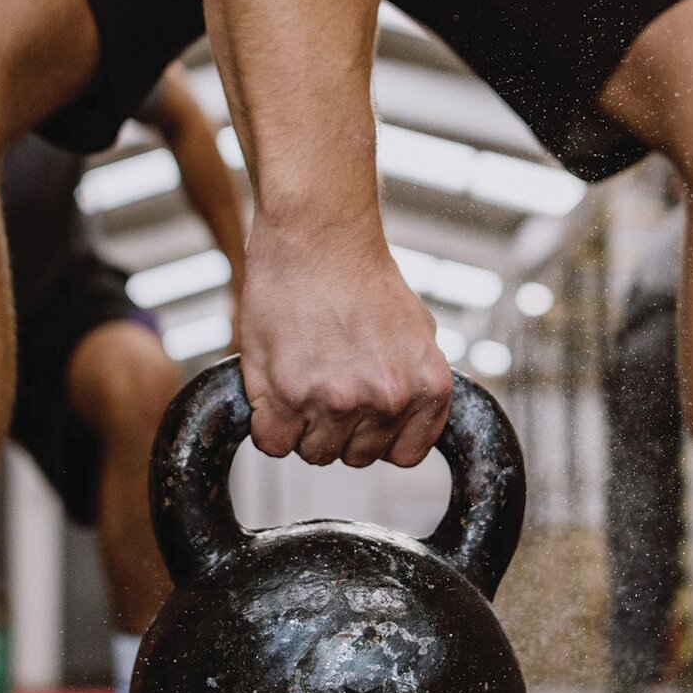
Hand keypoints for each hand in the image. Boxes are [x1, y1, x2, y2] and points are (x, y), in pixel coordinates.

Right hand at [234, 235, 450, 467]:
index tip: (361, 418)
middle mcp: (387, 399)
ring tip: (299, 378)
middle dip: (337, 429)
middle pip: (354, 456)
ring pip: (313, 452)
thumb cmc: (362, 275)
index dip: (376, 436)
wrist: (319, 236)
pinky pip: (272, 442)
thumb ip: (416, 383)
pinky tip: (274, 390)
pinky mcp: (289, 395)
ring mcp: (337, 400)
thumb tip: (410, 418)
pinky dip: (267, 424)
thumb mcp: (418, 331)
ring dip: (300, 426)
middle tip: (323, 384)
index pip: (403, 455)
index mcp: (426, 387)